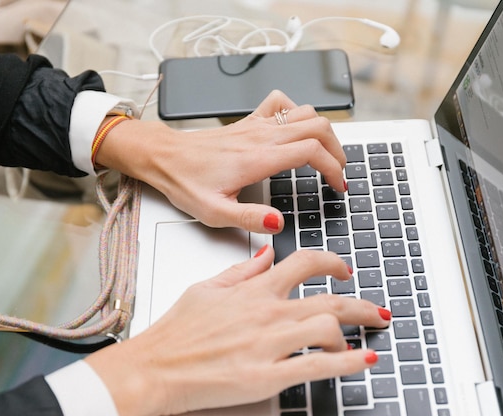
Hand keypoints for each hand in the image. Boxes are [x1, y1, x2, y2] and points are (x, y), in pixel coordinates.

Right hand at [85, 247, 390, 415]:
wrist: (153, 368)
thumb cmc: (174, 332)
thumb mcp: (207, 288)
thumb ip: (241, 270)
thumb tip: (265, 255)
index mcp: (253, 290)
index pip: (304, 262)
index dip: (332, 263)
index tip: (343, 270)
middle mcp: (266, 312)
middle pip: (330, 299)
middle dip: (361, 304)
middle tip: (376, 310)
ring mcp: (268, 343)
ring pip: (328, 327)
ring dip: (352, 333)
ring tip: (361, 340)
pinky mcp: (266, 376)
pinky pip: (317, 366)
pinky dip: (348, 363)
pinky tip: (366, 361)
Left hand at [96, 90, 346, 233]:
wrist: (163, 156)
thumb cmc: (185, 182)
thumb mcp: (213, 212)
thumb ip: (248, 219)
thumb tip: (277, 223)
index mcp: (257, 158)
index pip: (311, 151)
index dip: (333, 168)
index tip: (337, 186)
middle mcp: (261, 136)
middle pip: (317, 126)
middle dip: (337, 150)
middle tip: (338, 173)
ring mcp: (256, 125)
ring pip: (305, 112)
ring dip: (323, 131)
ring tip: (326, 155)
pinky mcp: (249, 122)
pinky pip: (281, 103)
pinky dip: (298, 112)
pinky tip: (295, 129)